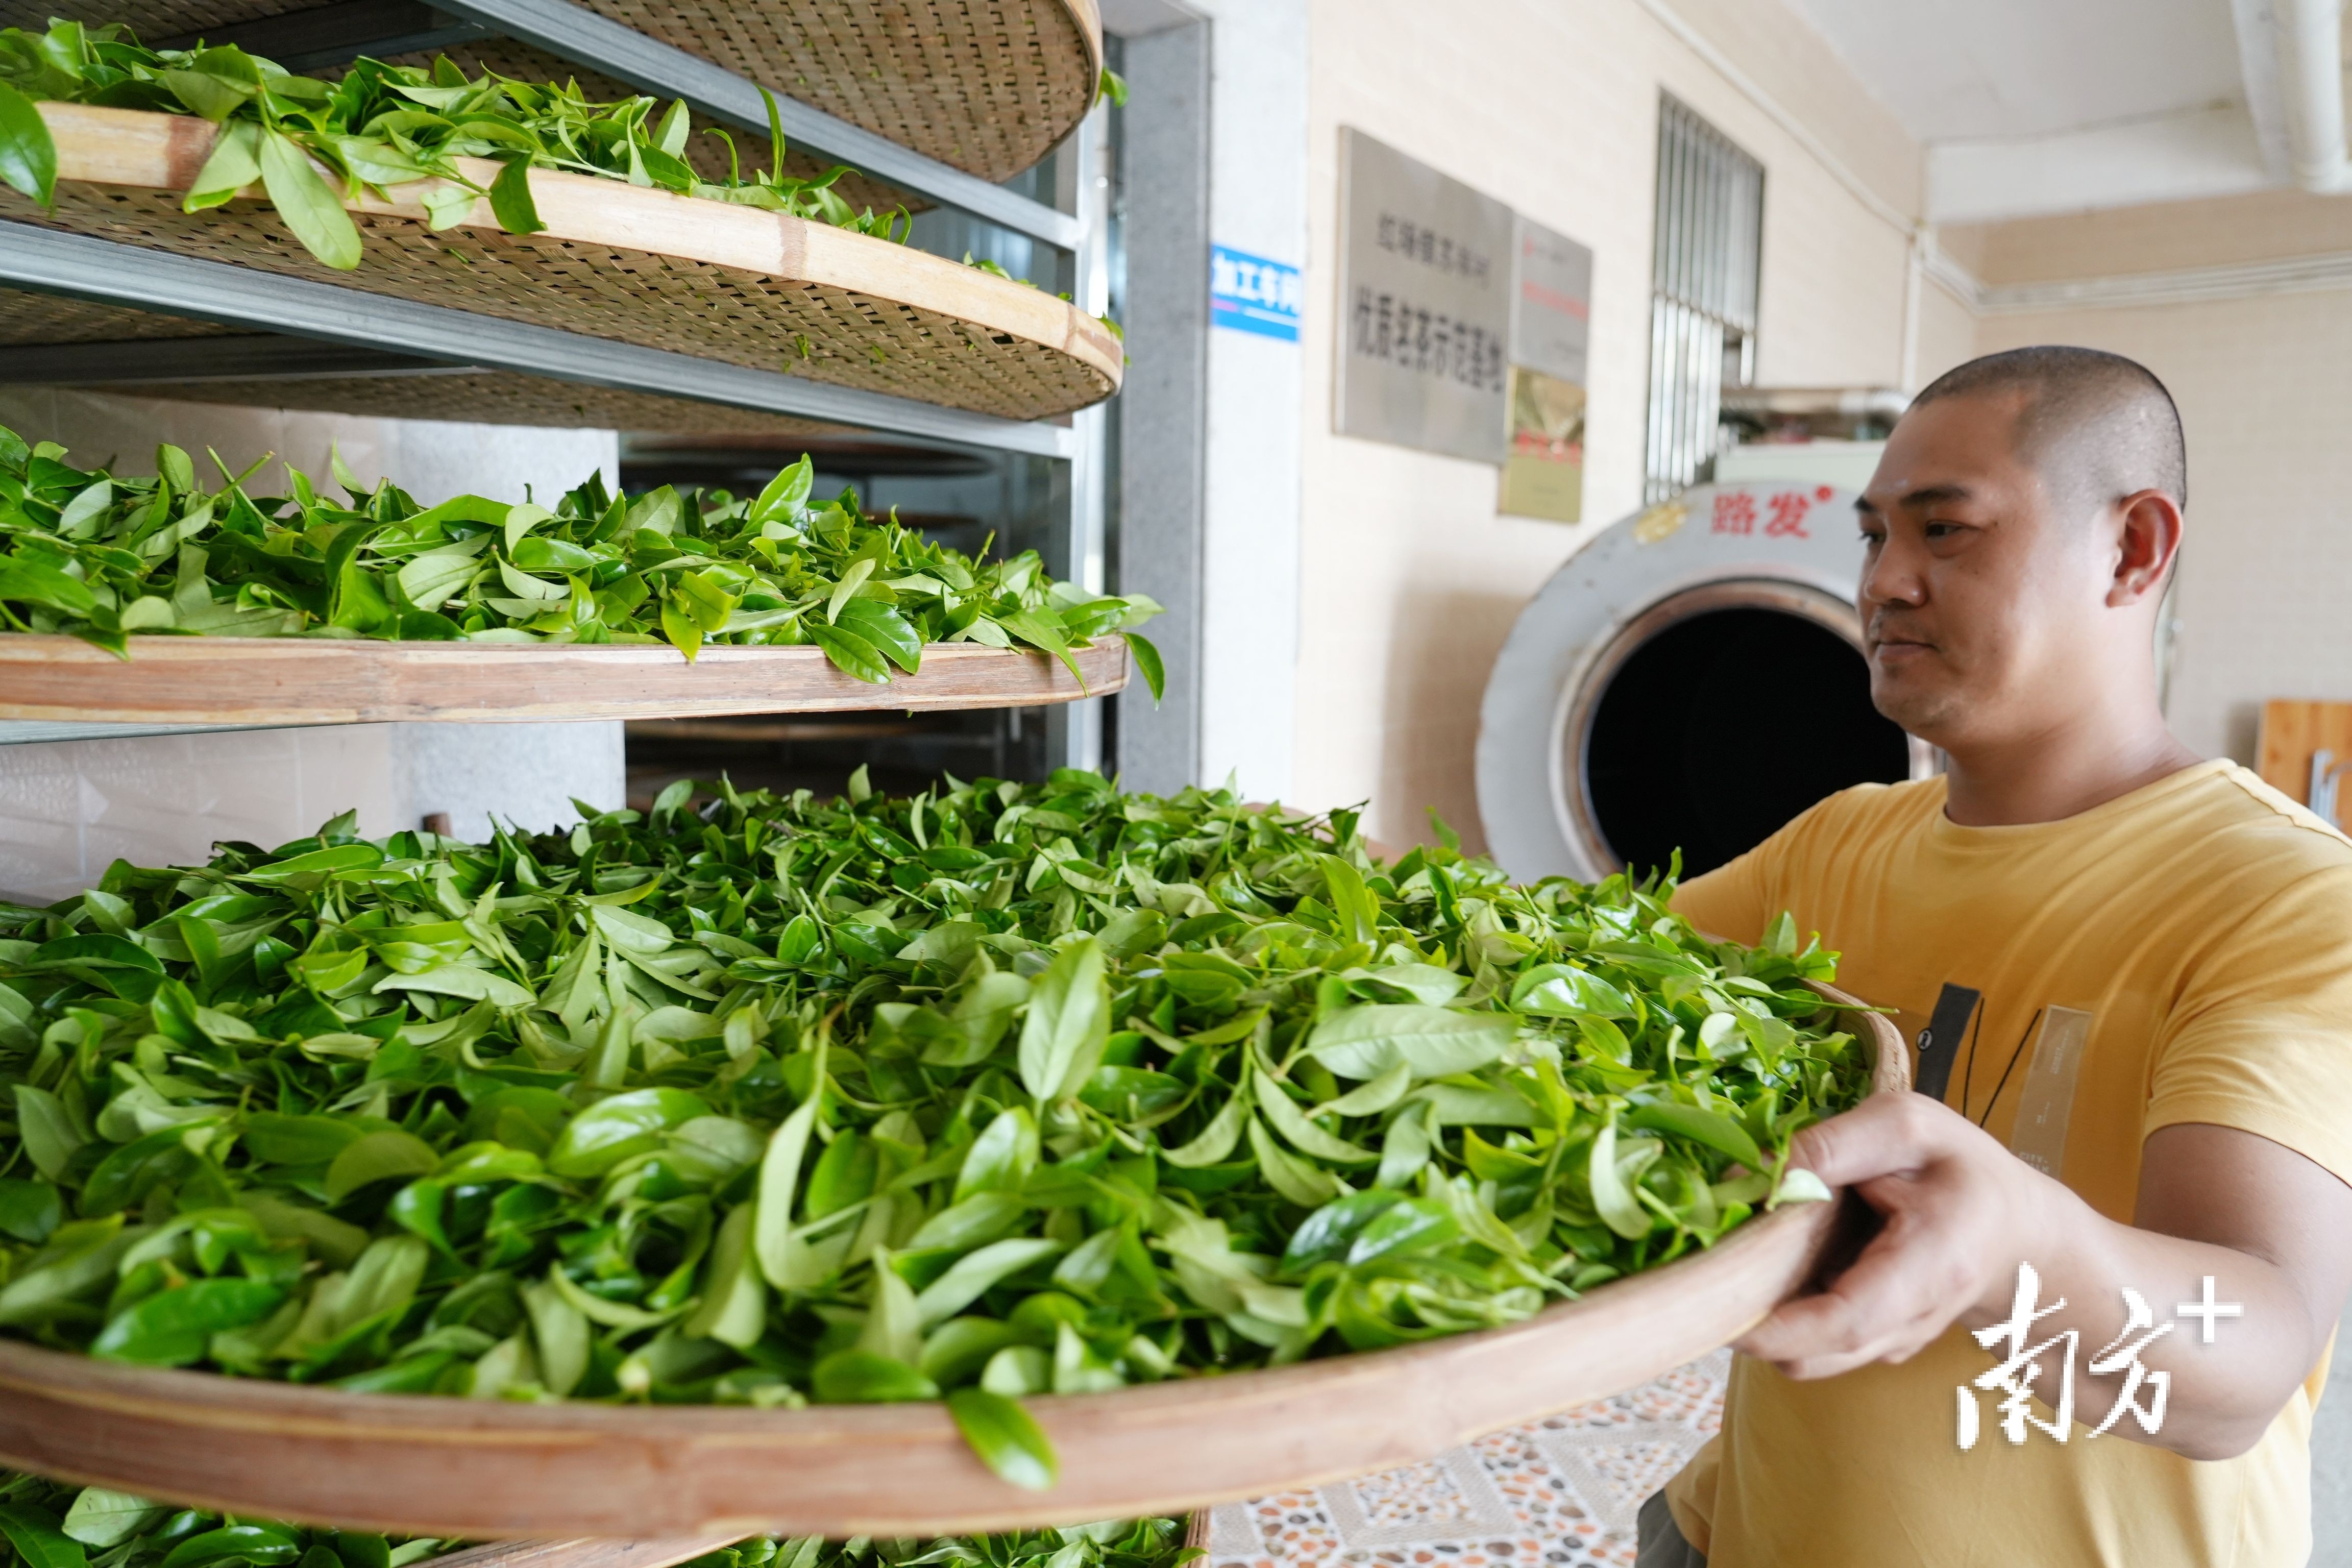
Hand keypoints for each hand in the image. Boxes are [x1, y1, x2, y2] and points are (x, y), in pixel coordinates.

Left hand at [1735, 1093, 2057, 1378]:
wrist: (2014, 1229)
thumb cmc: (1961, 1169)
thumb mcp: (1905, 1127)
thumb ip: (1831, 1147)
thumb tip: (1753, 1177)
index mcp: (1929, 1266)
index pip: (1847, 1320)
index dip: (1779, 1327)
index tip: (1723, 1313)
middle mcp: (1909, 1323)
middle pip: (1815, 1354)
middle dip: (1753, 1321)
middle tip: (1718, 1264)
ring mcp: (1892, 1342)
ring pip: (1808, 1357)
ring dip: (1769, 1316)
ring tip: (1759, 1253)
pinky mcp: (1876, 1344)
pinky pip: (1817, 1344)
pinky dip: (1789, 1313)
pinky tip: (1792, 1262)